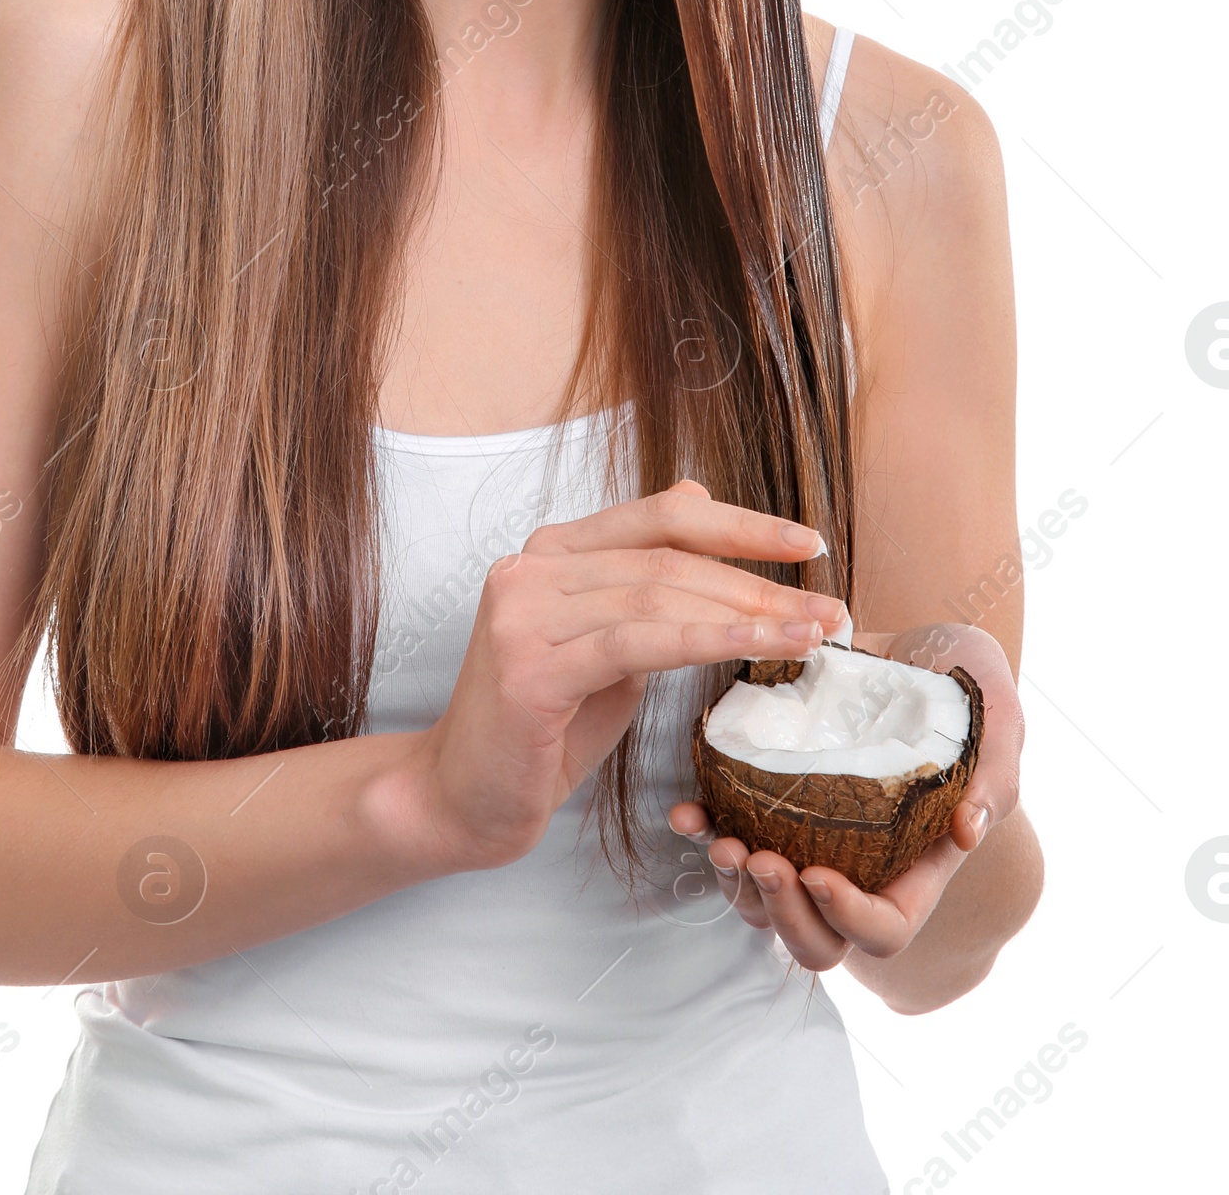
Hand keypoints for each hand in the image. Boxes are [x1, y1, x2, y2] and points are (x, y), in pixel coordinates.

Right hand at [389, 479, 850, 877]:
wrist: (464, 799)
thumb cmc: (544, 728)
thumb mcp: (609, 645)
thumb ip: (646, 582)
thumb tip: (696, 498)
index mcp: (553, 552)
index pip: (660, 516)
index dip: (739, 524)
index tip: (809, 543)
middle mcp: (532, 566)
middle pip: (668, 558)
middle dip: (760, 582)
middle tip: (832, 609)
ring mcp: (524, 611)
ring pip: (659, 596)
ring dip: (749, 613)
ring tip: (813, 634)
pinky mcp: (530, 665)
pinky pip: (636, 643)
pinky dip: (705, 639)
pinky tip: (758, 645)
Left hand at [668, 621, 1022, 970]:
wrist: (917, 649)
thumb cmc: (965, 689)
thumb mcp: (996, 718)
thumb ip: (994, 774)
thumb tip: (965, 832)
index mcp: (917, 867)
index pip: (885, 930)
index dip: (849, 918)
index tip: (818, 874)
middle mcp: (862, 869)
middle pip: (816, 939)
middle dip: (780, 913)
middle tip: (759, 859)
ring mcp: (813, 842)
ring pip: (764, 903)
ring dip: (735, 884)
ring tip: (719, 840)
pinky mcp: (772, 804)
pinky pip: (731, 839)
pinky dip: (704, 834)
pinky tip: (687, 812)